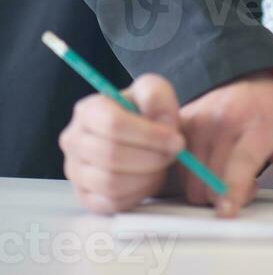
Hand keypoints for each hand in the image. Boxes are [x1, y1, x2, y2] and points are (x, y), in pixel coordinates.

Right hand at [59, 73, 185, 213]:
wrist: (143, 139)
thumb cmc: (146, 114)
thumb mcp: (154, 91)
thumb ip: (156, 95)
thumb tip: (158, 119)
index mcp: (88, 109)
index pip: (113, 124)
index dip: (149, 135)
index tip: (175, 139)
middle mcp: (74, 139)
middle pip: (112, 155)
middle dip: (151, 157)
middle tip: (173, 154)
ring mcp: (75, 171)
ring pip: (111, 183)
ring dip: (146, 177)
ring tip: (161, 165)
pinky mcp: (85, 196)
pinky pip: (112, 203)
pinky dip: (138, 193)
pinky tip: (149, 178)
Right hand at [176, 69, 272, 217]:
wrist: (250, 75)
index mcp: (258, 127)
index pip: (241, 164)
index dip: (233, 189)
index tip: (227, 210)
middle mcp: (225, 121)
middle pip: (211, 184)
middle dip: (224, 196)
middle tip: (242, 181)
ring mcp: (201, 118)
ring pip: (190, 178)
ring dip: (205, 187)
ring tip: (226, 169)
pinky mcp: (183, 119)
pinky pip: (174, 161)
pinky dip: (184, 172)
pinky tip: (203, 161)